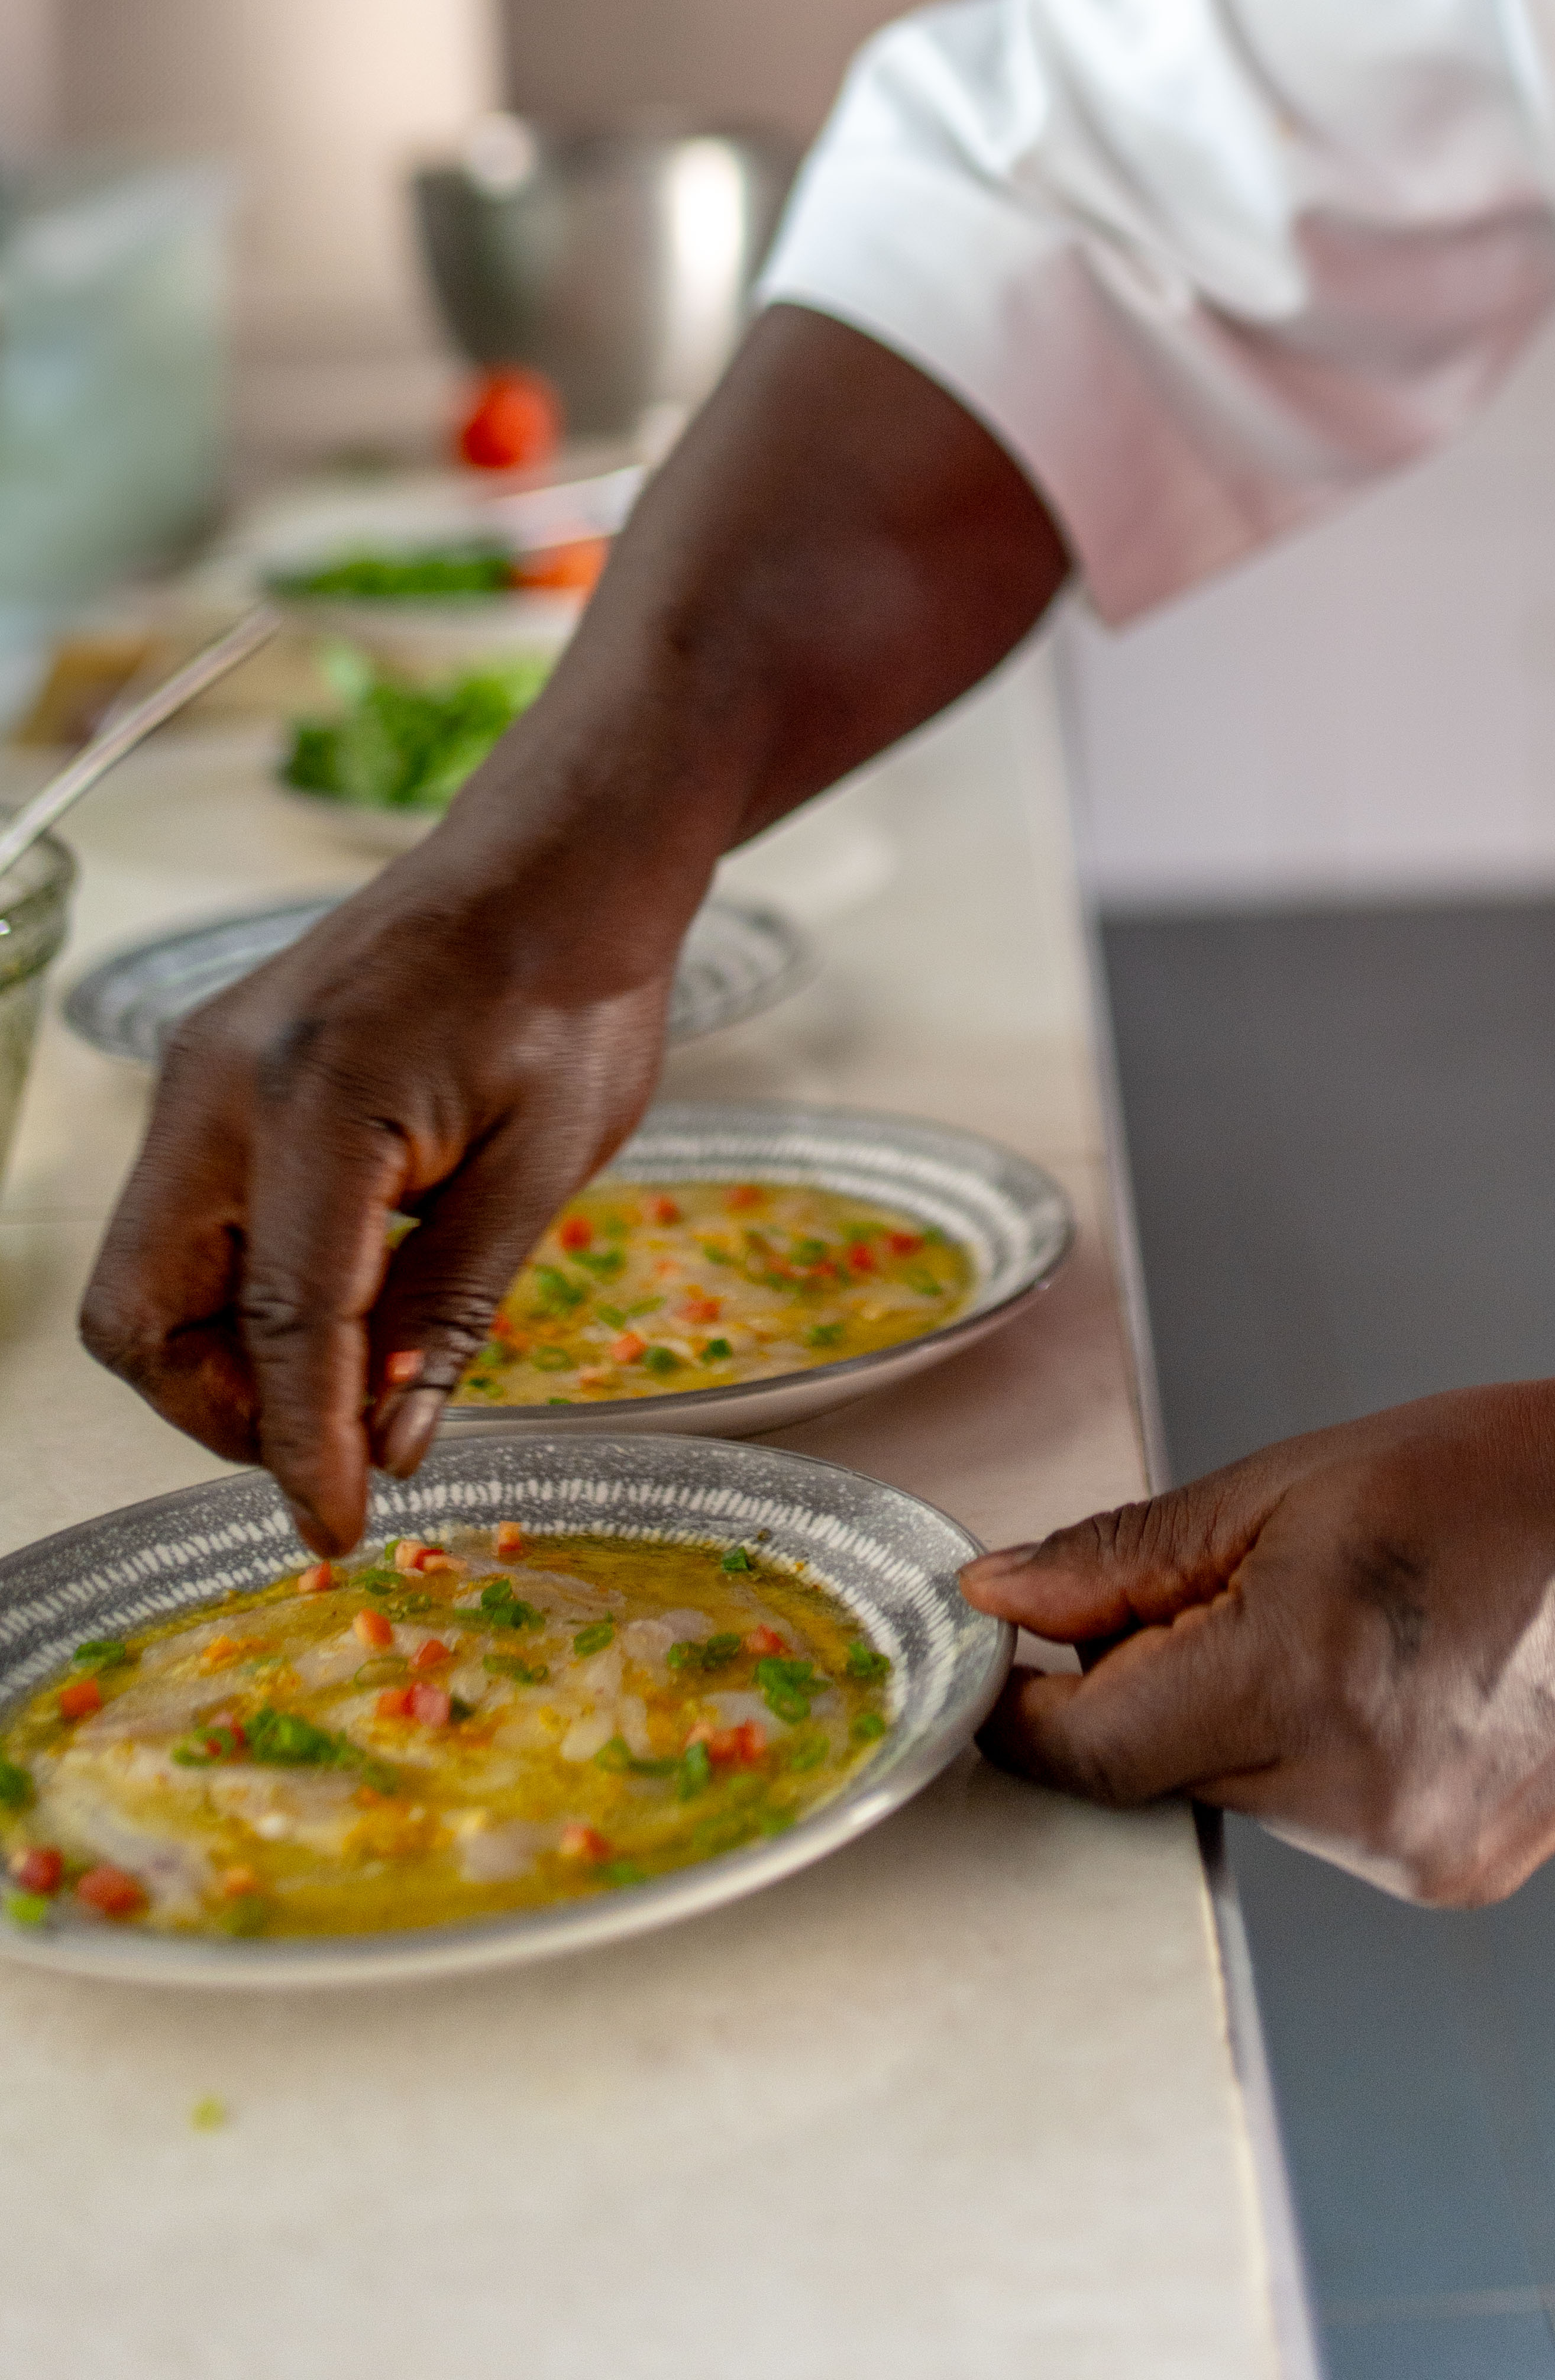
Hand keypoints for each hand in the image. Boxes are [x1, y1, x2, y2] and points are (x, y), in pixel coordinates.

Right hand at [77, 308, 1072, 1556]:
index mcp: (319, 1101)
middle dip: (222, 1410)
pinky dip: (230, 1288)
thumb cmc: (575, 988)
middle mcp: (222, 1082)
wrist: (557, 857)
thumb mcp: (546, 1162)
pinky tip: (332, 1304)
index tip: (335, 1531)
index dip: (301, 1447)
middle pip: (145, 1316)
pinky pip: (178, 1218)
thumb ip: (456, 1307)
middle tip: (337, 1451)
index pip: (278, 1327)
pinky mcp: (211, 1073)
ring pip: (146, 1276)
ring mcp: (200, 1072)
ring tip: (345, 1381)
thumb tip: (390, 1445)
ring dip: (221, 1356)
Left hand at [959, 1368, 1554, 1902]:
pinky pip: (1328, 1825)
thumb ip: (1127, 1561)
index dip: (1028, 1705)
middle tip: (1243, 1587)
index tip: (1009, 1656)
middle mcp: (1349, 1795)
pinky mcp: (1451, 1878)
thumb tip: (998, 1600)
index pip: (1089, 1749)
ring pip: (1245, 1795)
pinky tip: (1414, 1683)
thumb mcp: (1289, 1482)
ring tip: (1362, 1625)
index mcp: (1297, 1678)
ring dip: (1251, 1720)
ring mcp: (1406, 1854)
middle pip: (1163, 1769)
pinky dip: (1330, 1757)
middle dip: (1159, 1687)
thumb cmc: (1494, 1475)